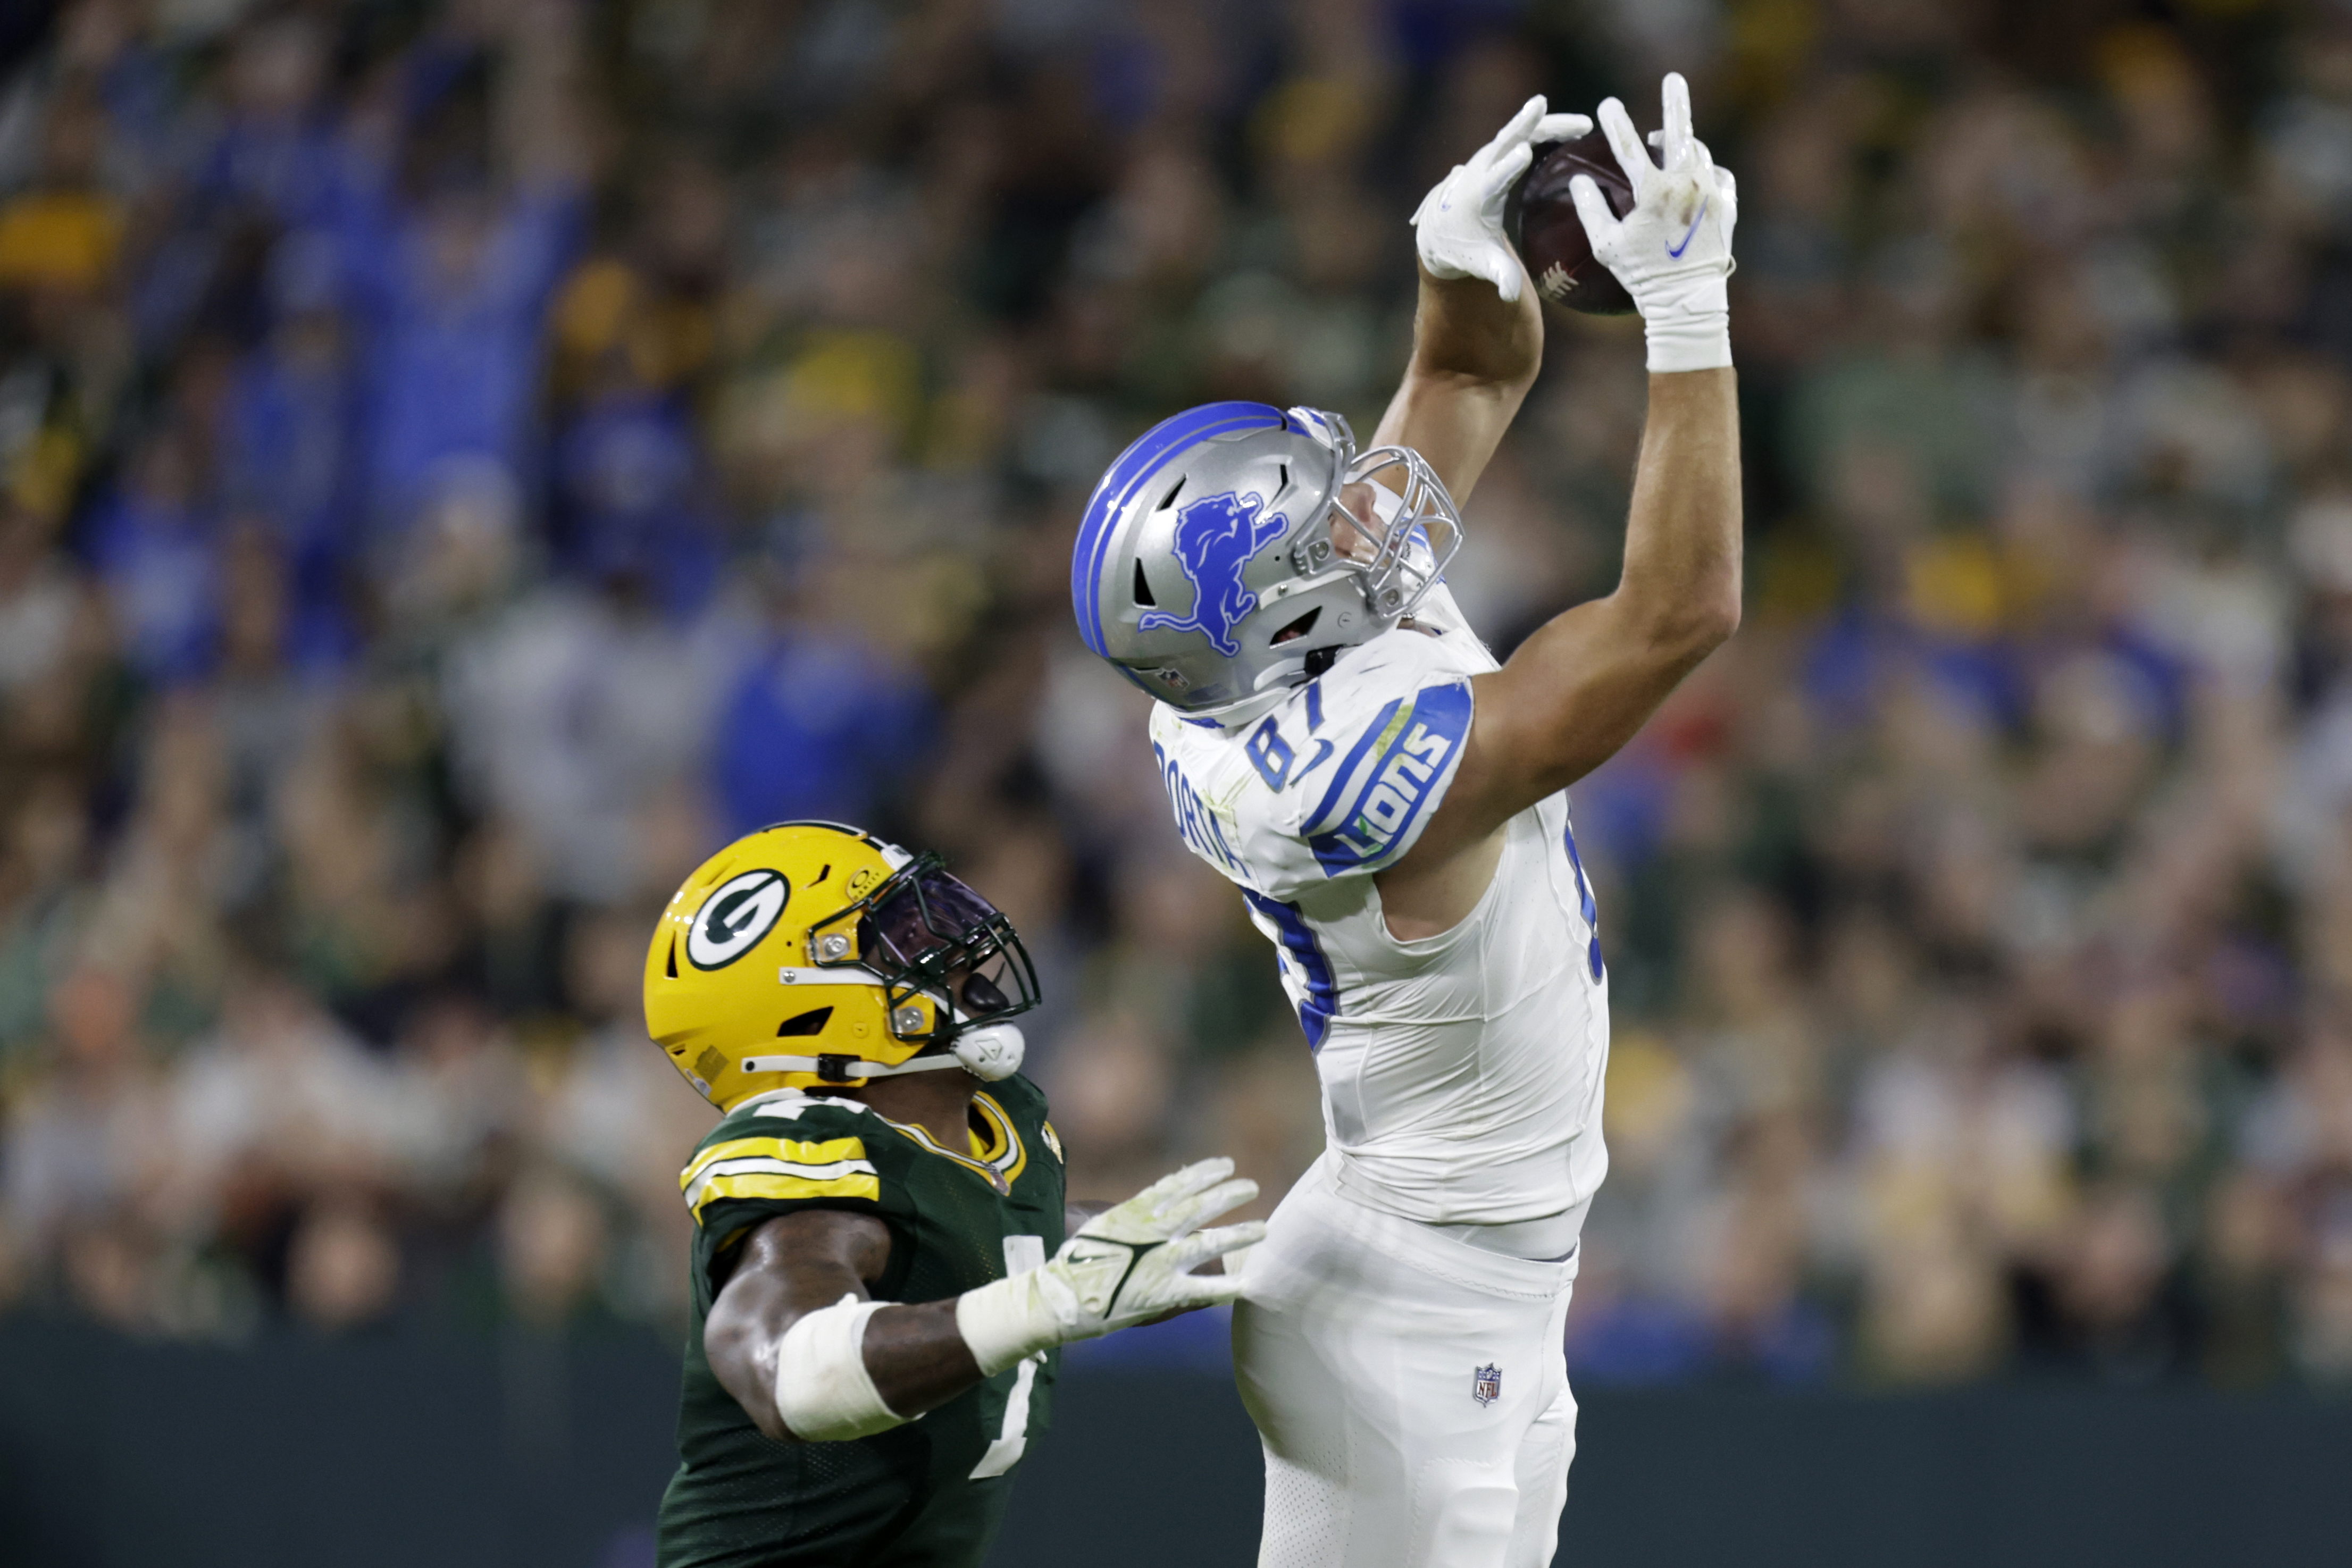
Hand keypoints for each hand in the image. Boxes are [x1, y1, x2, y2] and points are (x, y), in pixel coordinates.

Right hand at [955, 1158, 1264, 1375]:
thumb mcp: (1103, 1225)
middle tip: (1252, 1187)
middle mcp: (1152, 1232)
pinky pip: (1203, 1289)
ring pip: (1208, 1242)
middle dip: (1228, 1194)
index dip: (1204, 1172)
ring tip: (1262, 1228)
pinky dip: (1226, 1286)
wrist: (1061, 1298)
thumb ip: (1134, 1214)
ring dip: (1238, 1233)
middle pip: (1199, 1207)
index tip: (1226, 1164)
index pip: (1177, 1184)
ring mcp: (1161, 1262)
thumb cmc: (1077, 1262)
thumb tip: (1158, 1200)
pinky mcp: (1164, 1293)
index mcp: (1136, 1212)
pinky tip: (1247, 1284)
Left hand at [1412, 96, 1594, 303]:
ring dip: (1548, 126)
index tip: (1523, 154)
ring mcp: (1487, 159)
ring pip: (1517, 133)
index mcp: (1477, 199)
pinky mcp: (1498, 154)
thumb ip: (1498, 275)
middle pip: (1503, 143)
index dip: (1506, 167)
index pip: (1492, 180)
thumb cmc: (1464, 251)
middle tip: (1546, 109)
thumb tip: (1508, 295)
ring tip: (1583, 125)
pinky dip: (1545, 129)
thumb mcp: (1481, 264)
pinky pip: (1522, 134)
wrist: (1441, 232)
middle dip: (1523, 125)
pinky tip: (1575, 128)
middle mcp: (1479, 172)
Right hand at [1571, 72, 1737, 372]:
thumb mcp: (1607, 246)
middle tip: (1673, 79)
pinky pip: (1719, 176)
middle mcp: (1686, 185)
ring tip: (1671, 144)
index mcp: (1653, 192)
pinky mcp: (1728, 205)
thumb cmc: (1642, 276)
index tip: (1607, 105)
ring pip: (1700, 154)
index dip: (1615, 122)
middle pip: (1681, 131)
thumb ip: (1590, 209)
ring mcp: (1711, 193)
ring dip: (1685, 146)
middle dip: (1675, 101)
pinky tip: (1697, 176)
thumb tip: (1579, 180)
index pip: (1628, 146)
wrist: (1687, 300)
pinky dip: (1707, 172)